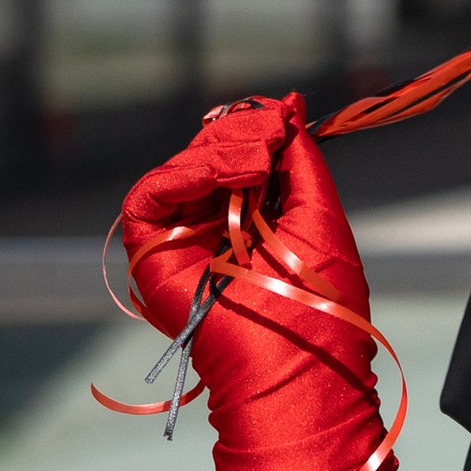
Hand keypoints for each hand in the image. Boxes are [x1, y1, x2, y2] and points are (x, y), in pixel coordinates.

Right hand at [119, 92, 366, 365]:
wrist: (294, 364)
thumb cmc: (318, 302)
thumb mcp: (320, 215)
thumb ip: (301, 160)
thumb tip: (291, 106)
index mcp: (258, 224)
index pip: (245, 159)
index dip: (259, 131)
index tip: (284, 117)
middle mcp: (217, 230)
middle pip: (211, 156)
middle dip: (240, 136)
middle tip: (269, 136)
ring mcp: (183, 241)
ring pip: (183, 169)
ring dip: (219, 151)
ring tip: (254, 163)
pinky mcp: (152, 252)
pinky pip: (150, 194)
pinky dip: (182, 172)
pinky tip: (222, 175)